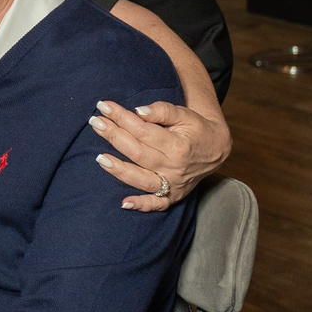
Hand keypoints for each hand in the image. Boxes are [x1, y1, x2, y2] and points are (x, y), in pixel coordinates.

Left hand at [91, 97, 228, 210]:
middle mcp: (174, 167)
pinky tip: (124, 203)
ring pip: (141, 178)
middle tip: (95, 122)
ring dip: (118, 169)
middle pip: (137, 152)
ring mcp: (173, 184)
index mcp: (178, 145)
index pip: (142, 130)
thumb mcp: (184, 113)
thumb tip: (138, 111)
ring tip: (99, 158)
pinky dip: (141, 205)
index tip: (104, 106)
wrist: (216, 148)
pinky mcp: (173, 196)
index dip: (121, 117)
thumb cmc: (196, 128)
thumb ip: (162, 110)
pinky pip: (156, 204)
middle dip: (113, 136)